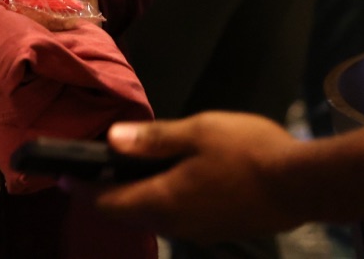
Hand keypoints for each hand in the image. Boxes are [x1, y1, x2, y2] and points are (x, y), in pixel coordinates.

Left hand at [96, 114, 303, 239]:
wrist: (302, 184)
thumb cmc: (248, 150)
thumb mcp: (197, 131)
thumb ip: (153, 138)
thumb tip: (111, 140)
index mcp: (164, 199)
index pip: (109, 202)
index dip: (83, 190)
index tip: (61, 177)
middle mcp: (176, 224)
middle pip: (128, 213)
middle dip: (104, 196)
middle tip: (87, 174)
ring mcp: (198, 231)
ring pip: (152, 218)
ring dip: (132, 200)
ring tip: (122, 175)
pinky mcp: (218, 230)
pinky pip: (175, 219)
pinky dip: (158, 202)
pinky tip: (165, 183)